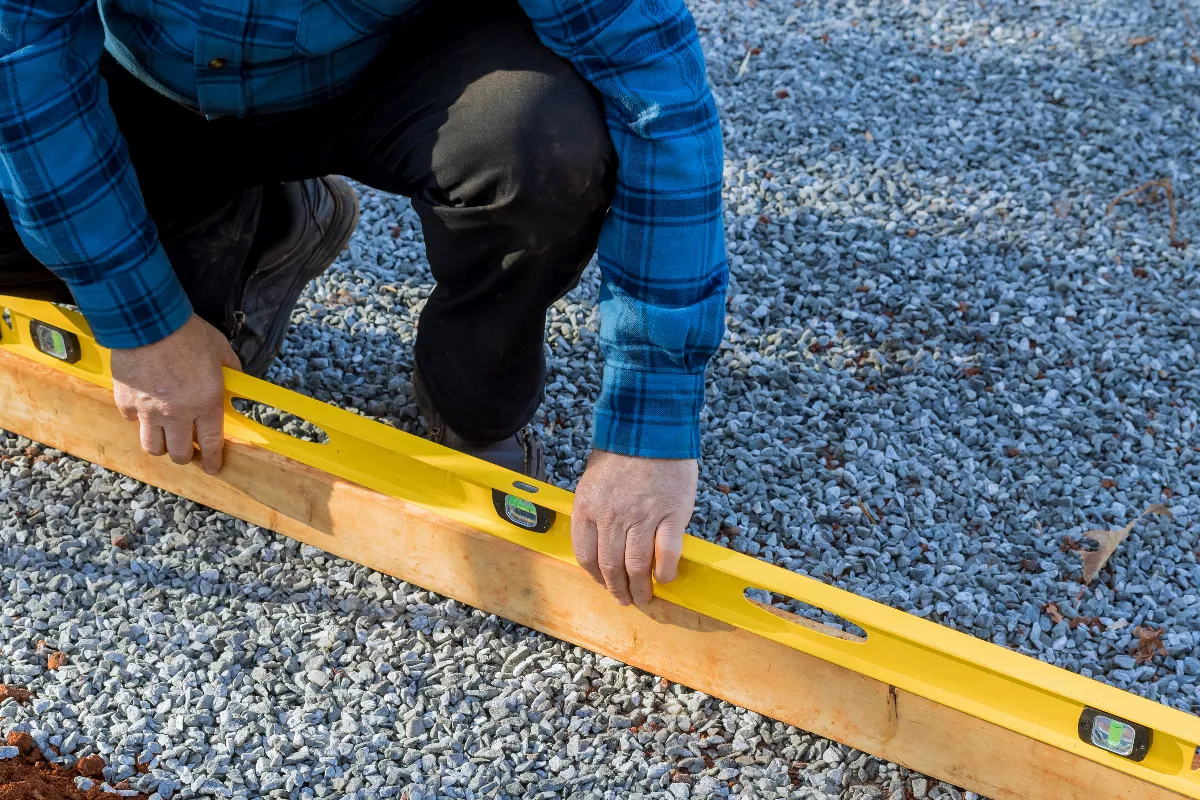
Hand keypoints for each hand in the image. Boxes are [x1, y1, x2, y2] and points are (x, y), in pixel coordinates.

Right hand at [110, 314, 240, 473]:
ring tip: (165, 437)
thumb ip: (231, 368)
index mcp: (206, 402)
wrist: (147, 322)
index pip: (210, 442)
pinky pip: (132, 421)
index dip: (212, 459)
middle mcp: (177, 413)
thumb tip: (237, 376)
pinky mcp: (126, 402)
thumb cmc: (186, 333)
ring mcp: (149, 411)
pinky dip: (138, 419)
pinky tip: (144, 409)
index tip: (212, 467)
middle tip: (187, 451)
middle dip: (185, 456)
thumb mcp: (220, 348)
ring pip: (152, 446)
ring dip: (160, 445)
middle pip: (179, 453)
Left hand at [572, 450, 697, 605]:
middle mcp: (611, 517)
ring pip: (637, 566)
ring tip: (644, 597)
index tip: (604, 583)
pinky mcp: (671, 516)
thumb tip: (602, 540)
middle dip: (618, 589)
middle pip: (611, 567)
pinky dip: (666, 572)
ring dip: (640, 588)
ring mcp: (642, 517)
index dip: (596, 576)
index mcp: (588, 508)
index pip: (586, 556)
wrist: (651, 427)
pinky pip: (667, 554)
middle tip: (626, 599)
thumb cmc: (622, 452)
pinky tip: (666, 577)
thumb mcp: (593, 480)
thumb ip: (595, 510)